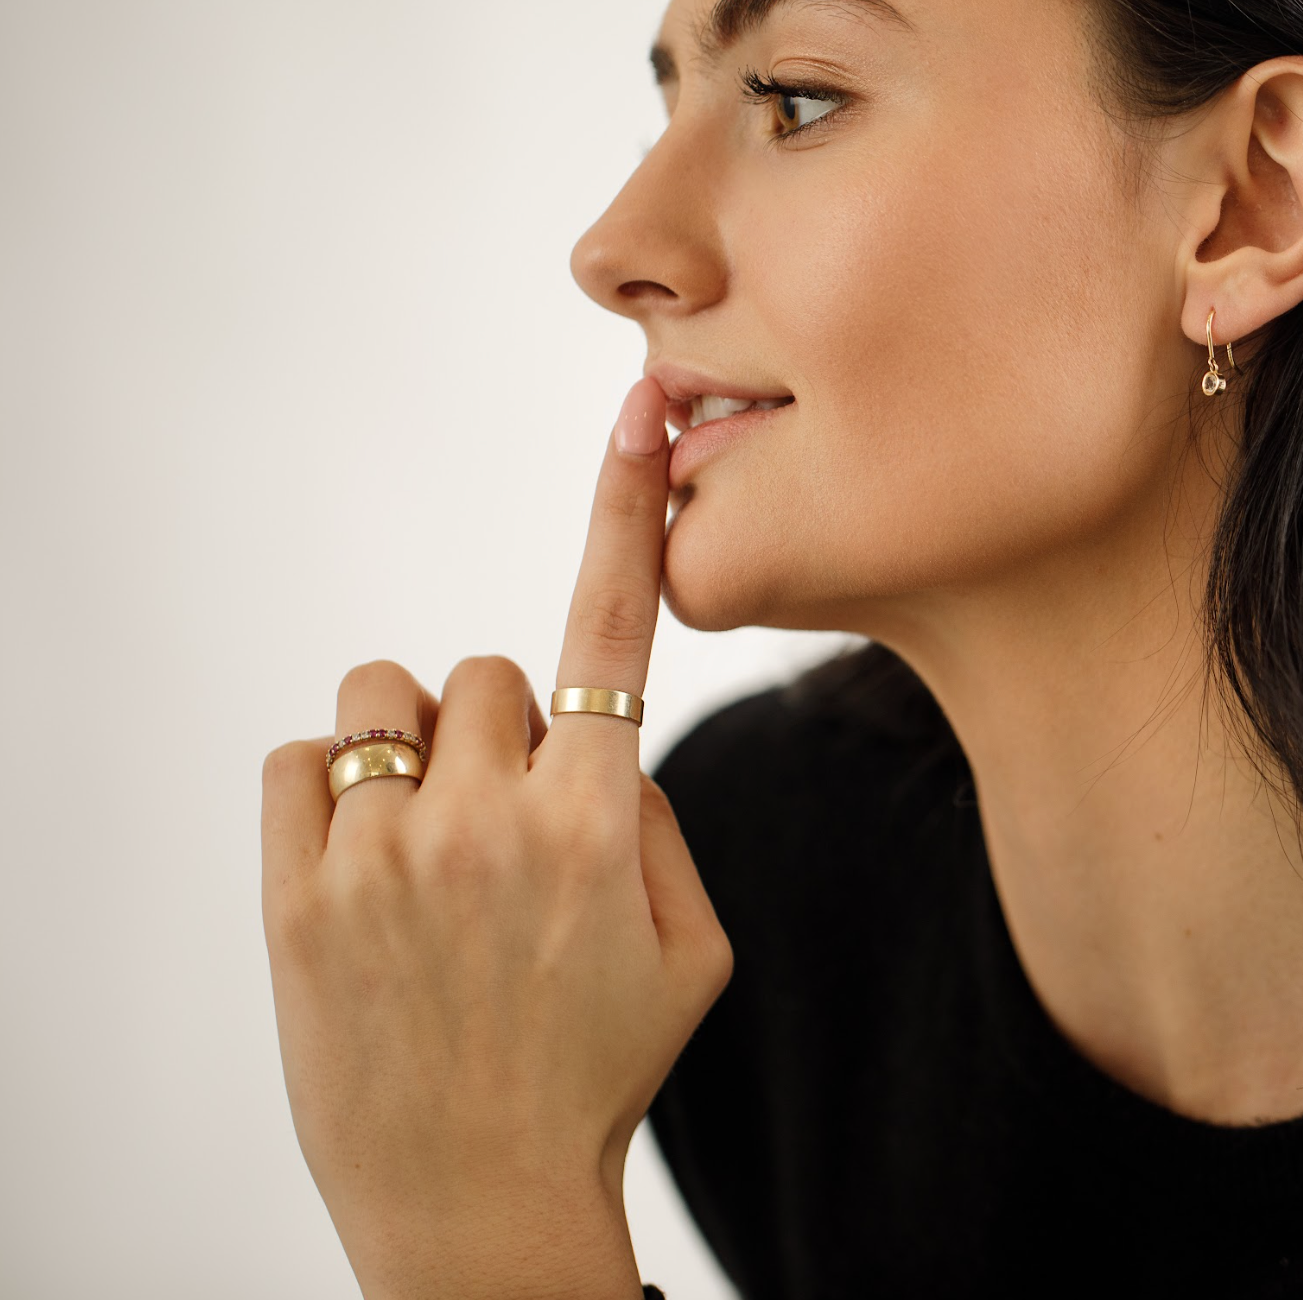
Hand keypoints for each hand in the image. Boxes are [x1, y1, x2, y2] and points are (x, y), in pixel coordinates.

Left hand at [261, 378, 727, 1299]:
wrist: (478, 1199)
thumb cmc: (600, 1071)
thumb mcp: (697, 953)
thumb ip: (658, 821)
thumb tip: (596, 744)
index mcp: (601, 821)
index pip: (613, 629)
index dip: (624, 509)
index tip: (634, 414)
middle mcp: (488, 819)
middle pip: (488, 671)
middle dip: (506, 732)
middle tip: (509, 831)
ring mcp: (382, 855)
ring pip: (384, 703)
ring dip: (414, 749)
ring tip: (428, 840)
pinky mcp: (294, 896)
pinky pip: (297, 763)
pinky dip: (330, 793)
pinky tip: (364, 865)